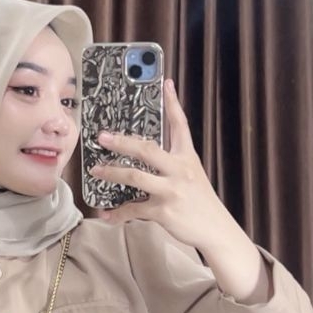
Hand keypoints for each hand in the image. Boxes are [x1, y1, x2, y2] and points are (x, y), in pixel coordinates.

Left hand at [90, 79, 271, 302]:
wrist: (216, 229)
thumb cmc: (200, 202)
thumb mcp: (192, 175)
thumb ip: (174, 162)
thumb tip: (150, 152)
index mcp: (187, 157)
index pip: (180, 125)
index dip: (172, 104)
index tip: (165, 83)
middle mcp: (180, 170)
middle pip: (147, 149)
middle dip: (122, 141)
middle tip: (102, 136)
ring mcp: (171, 190)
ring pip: (135, 177)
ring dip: (112, 173)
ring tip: (96, 170)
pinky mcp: (164, 211)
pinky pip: (134, 209)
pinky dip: (117, 214)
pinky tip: (106, 214)